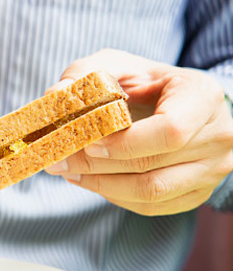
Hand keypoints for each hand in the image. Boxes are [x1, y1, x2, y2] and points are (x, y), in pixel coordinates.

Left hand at [44, 49, 232, 215]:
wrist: (179, 102)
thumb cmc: (145, 82)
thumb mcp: (117, 65)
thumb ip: (86, 73)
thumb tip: (55, 94)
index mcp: (202, 97)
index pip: (170, 130)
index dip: (125, 142)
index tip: (89, 140)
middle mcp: (217, 136)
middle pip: (153, 164)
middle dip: (97, 165)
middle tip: (58, 160)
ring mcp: (212, 170)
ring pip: (151, 192)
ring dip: (101, 184)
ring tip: (68, 171)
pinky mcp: (197, 193)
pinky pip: (152, 206)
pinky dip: (115, 195)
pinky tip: (90, 180)